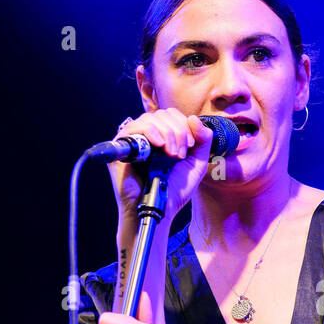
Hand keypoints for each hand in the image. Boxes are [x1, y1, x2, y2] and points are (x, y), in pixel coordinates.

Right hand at [107, 108, 217, 223]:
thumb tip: (194, 118)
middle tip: (180, 154)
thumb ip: (203, 140)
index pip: (172, 115)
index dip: (184, 125)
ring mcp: (133, 140)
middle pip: (163, 115)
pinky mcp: (121, 147)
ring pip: (150, 119)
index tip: (191, 147)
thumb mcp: (197, 163)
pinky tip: (160, 146)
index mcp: (163, 137)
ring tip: (172, 155)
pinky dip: (151, 132)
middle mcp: (147, 136)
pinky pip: (134, 127)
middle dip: (178, 131)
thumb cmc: (175, 190)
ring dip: (168, 134)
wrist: (159, 209)